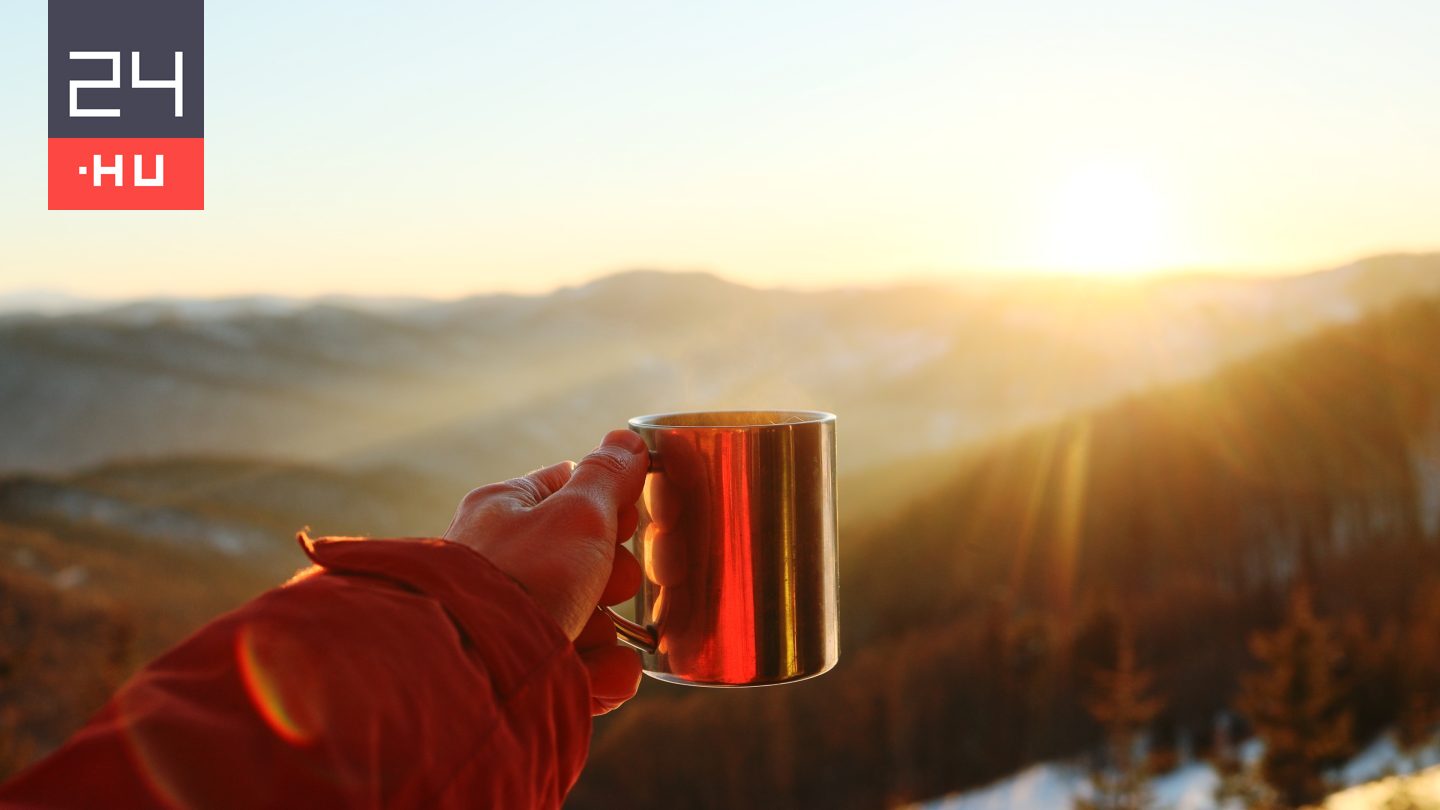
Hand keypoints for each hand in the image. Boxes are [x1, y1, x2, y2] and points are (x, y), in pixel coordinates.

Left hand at [442, 430, 649, 714]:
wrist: (479, 670)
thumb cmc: (526, 577)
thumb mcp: (578, 515)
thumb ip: (608, 478)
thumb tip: (626, 440)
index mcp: (504, 511)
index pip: (563, 489)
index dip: (606, 502)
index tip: (628, 519)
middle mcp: (500, 563)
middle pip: (581, 560)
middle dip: (612, 577)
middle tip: (615, 583)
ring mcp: (509, 620)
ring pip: (585, 617)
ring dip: (607, 633)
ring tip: (601, 641)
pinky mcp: (523, 671)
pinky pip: (577, 665)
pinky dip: (598, 671)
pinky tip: (604, 673)